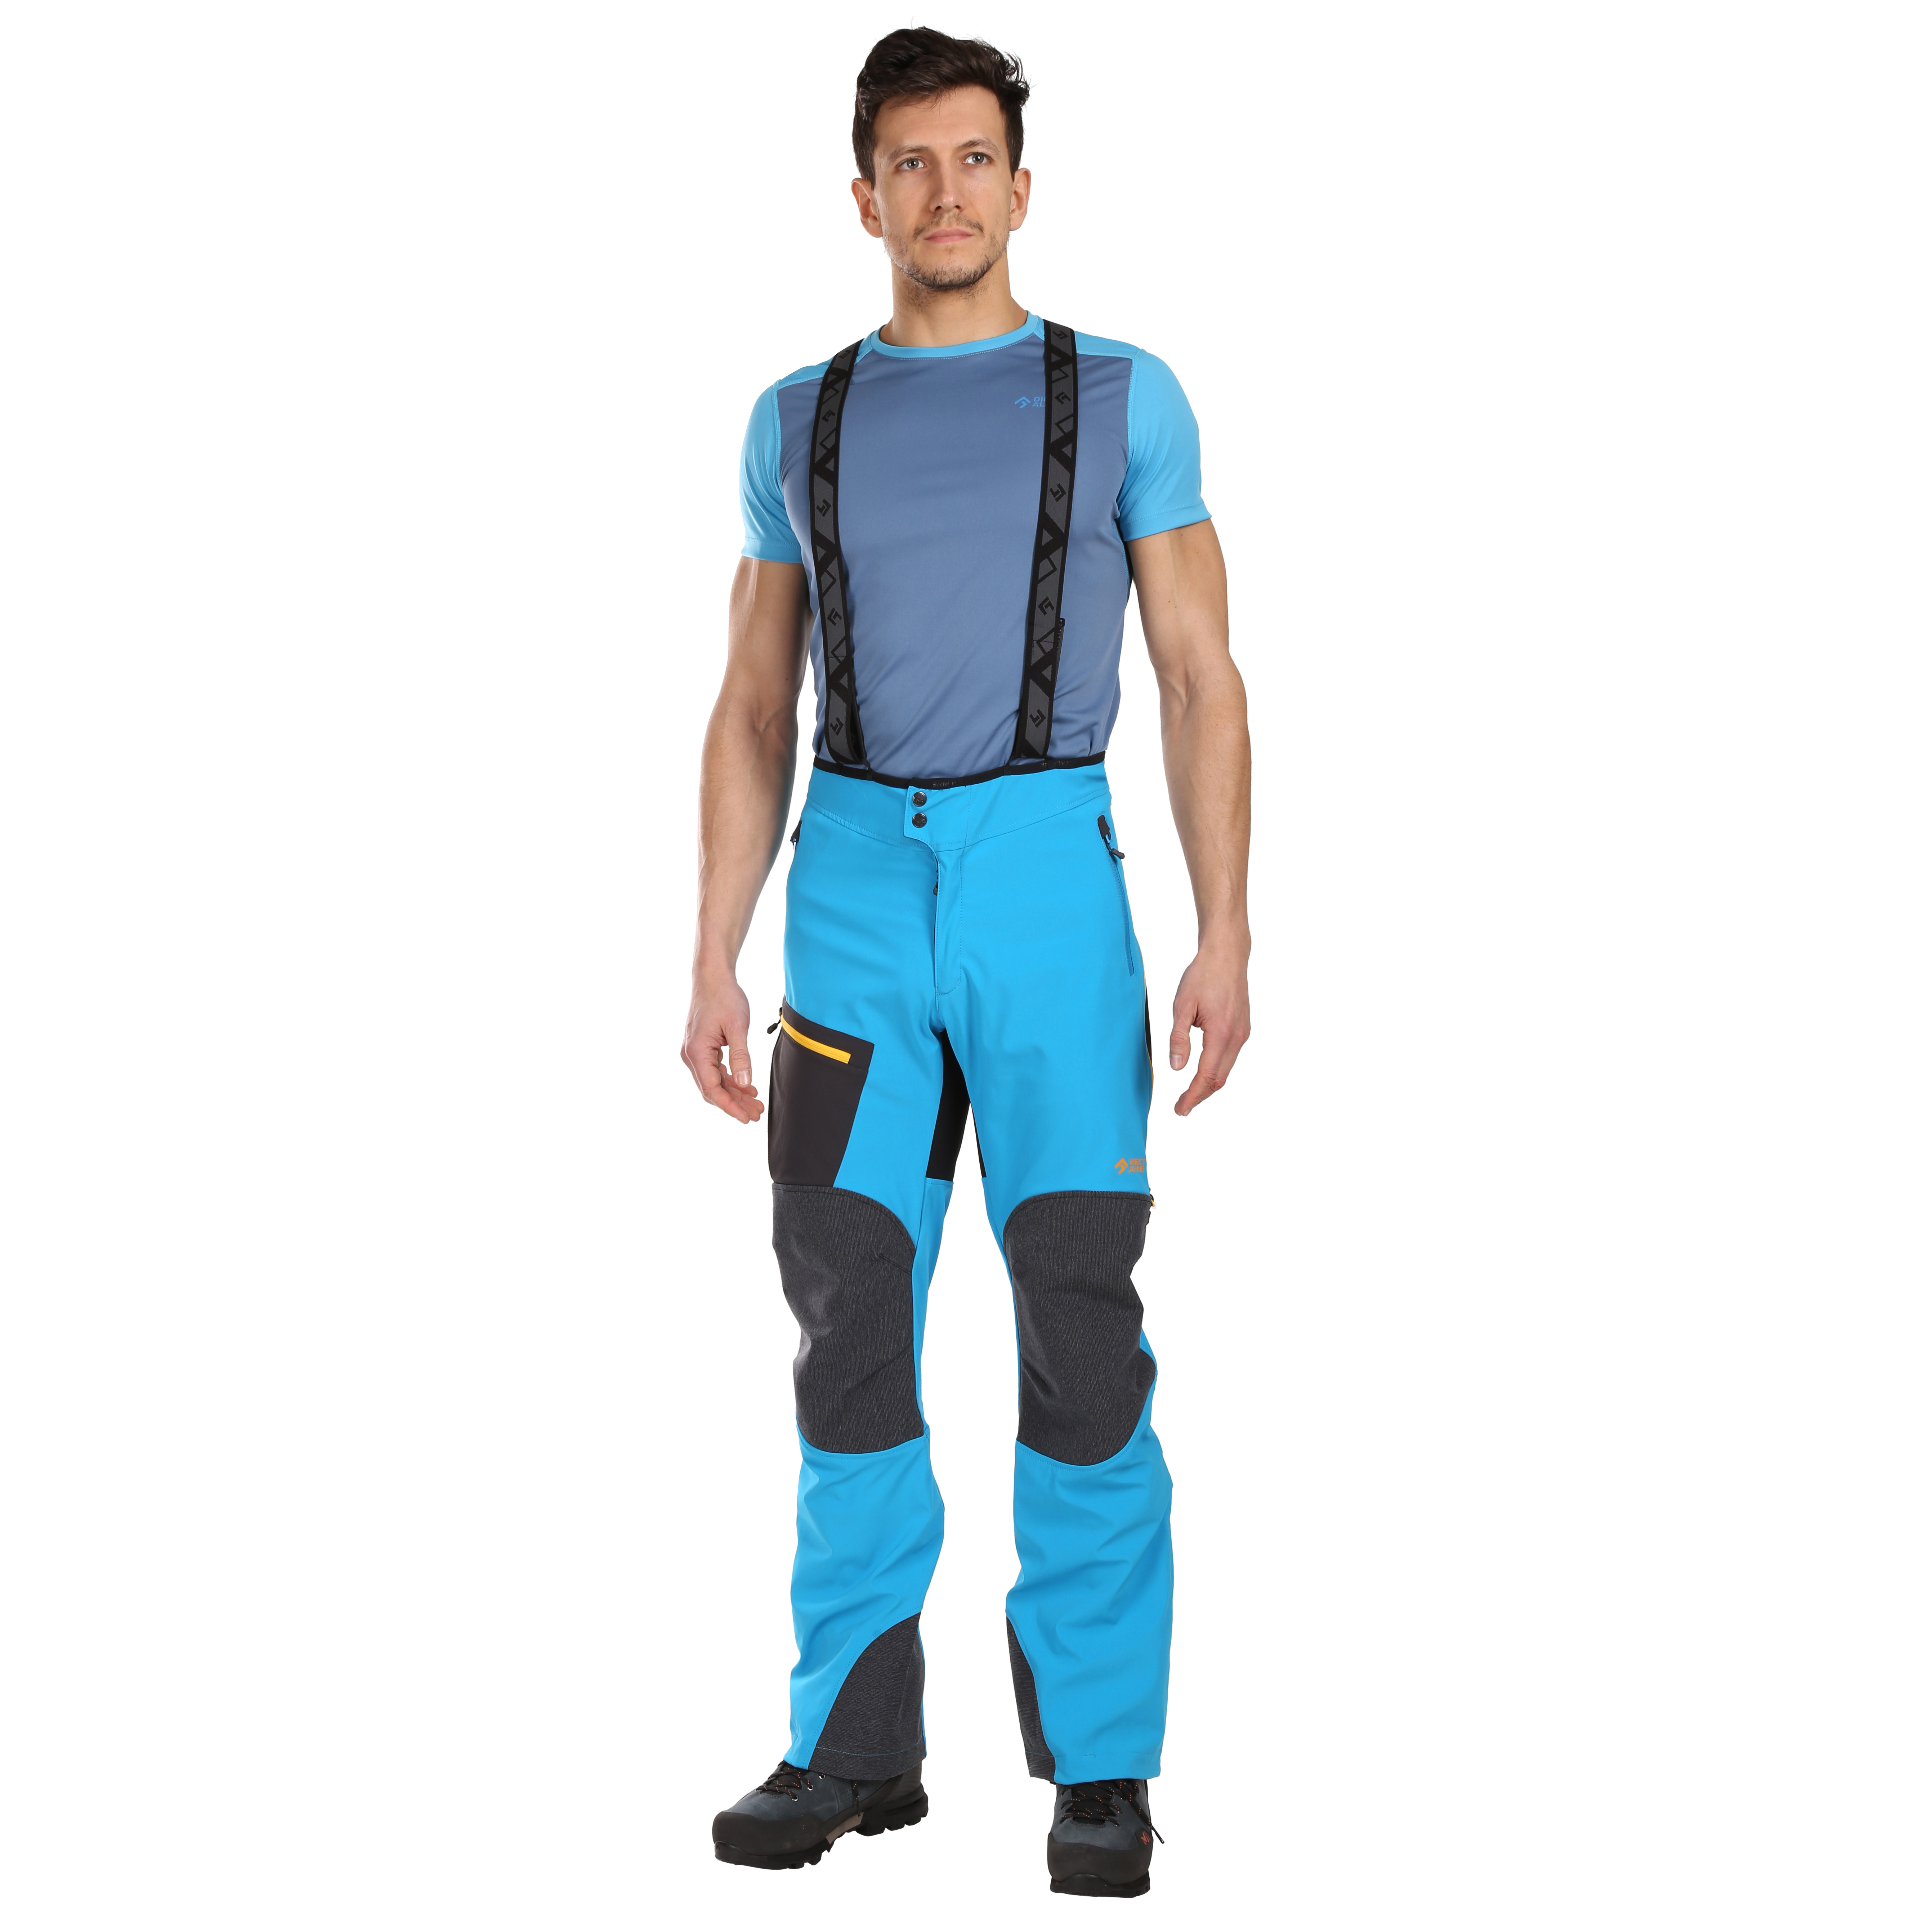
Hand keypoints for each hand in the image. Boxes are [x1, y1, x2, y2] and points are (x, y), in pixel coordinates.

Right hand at [681, 966, 763, 1123]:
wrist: (712, 977)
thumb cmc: (724, 997)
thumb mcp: (737, 1026)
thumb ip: (741, 1056)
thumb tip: (745, 1083)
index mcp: (696, 1052)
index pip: (711, 1089)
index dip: (730, 1107)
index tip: (746, 1118)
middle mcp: (691, 1055)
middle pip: (712, 1089)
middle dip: (735, 1103)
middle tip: (757, 1113)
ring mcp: (695, 1052)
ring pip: (714, 1081)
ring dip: (734, 1093)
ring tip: (755, 1103)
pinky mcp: (702, 1047)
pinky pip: (715, 1071)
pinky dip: (730, 1080)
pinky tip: (747, 1086)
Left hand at [1168, 939, 1250, 1116]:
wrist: (1227, 955)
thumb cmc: (1203, 975)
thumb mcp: (1182, 1005)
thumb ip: (1179, 1038)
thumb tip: (1176, 1067)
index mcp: (1221, 1033)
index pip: (1206, 1075)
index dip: (1192, 1096)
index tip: (1180, 1110)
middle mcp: (1237, 1037)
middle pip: (1219, 1078)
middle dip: (1200, 1096)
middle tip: (1181, 1108)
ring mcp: (1243, 1033)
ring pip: (1226, 1069)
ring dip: (1208, 1084)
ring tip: (1189, 1093)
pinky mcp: (1243, 1027)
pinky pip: (1230, 1056)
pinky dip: (1216, 1069)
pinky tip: (1203, 1070)